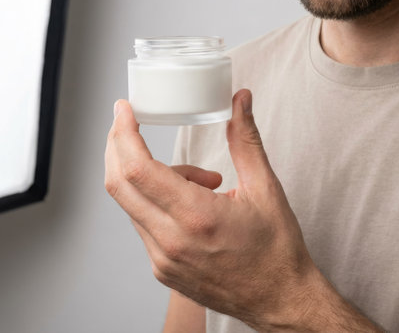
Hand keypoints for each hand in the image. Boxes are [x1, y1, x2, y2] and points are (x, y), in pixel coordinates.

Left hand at [104, 89, 318, 330]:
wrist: (280, 299)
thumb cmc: (276, 248)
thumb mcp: (265, 187)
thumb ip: (246, 139)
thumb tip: (240, 101)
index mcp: (197, 217)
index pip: (139, 169)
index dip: (124, 134)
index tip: (124, 110)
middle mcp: (171, 242)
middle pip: (119, 184)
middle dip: (118, 146)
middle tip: (129, 124)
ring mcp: (162, 259)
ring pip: (132, 202)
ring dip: (150, 176)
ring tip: (199, 179)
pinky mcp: (162, 269)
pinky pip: (143, 223)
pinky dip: (156, 199)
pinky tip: (189, 200)